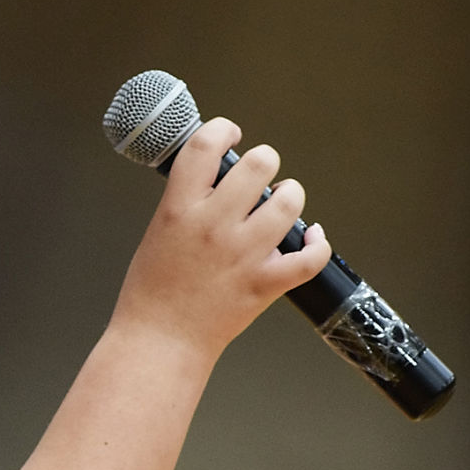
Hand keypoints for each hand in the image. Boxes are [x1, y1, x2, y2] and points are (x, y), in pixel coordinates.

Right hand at [114, 117, 330, 360]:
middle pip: (259, 163)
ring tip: (284, 201)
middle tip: (260, 172)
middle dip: (264, 162)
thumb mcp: (158, 231)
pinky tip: (311, 239)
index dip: (223, 129)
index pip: (206, 145)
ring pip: (289, 203)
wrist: (160, 340)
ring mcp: (242, 254)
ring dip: (291, 196)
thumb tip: (217, 178)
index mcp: (179, 208)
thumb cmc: (152, 290)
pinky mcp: (264, 283)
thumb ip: (187, 201)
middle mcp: (214, 225)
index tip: (230, 133)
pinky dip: (317, 245)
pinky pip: (310, 257)